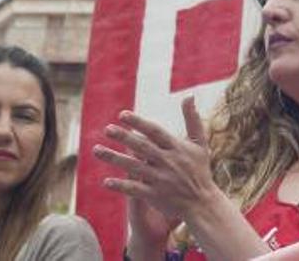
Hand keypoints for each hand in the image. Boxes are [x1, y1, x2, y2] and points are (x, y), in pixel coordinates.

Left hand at [94, 97, 217, 223]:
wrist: (202, 202)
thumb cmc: (200, 170)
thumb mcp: (200, 143)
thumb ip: (192, 119)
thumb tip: (189, 95)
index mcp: (176, 147)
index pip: (155, 132)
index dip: (138, 122)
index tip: (122, 114)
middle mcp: (167, 161)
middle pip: (142, 147)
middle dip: (124, 137)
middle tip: (107, 129)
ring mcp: (160, 179)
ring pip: (133, 167)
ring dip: (114, 158)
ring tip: (96, 150)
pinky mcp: (155, 195)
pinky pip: (134, 189)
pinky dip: (121, 185)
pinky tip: (106, 181)